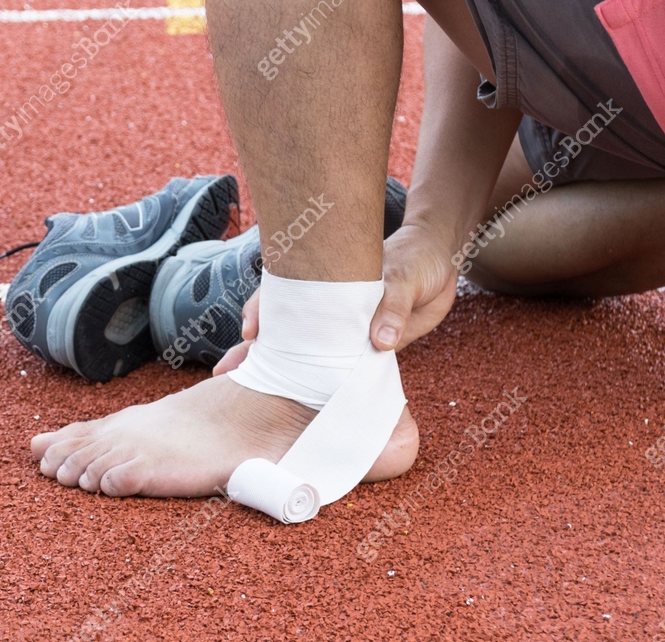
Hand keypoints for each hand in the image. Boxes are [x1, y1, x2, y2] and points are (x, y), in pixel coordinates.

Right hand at [213, 221, 457, 374]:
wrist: (440, 264)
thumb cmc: (415, 260)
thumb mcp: (406, 277)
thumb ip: (392, 307)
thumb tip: (380, 342)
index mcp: (329, 283)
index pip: (284, 295)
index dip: (262, 311)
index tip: (249, 333)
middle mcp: (327, 307)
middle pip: (280, 327)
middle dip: (251, 350)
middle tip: (224, 373)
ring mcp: (340, 330)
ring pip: (301, 351)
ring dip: (277, 372)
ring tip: (245, 393)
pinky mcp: (360, 348)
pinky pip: (335, 369)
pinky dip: (317, 385)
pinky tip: (298, 404)